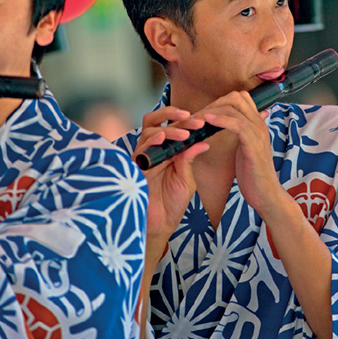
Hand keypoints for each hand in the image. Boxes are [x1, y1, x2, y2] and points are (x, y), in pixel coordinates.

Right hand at [134, 107, 208, 249]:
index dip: (187, 121)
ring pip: (149, 130)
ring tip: (184, 134)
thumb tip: (203, 142)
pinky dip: (151, 140)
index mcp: (168, 150)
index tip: (203, 121)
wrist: (160, 224)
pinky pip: (140, 148)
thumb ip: (190, 159)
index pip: (174, 127)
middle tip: (191, 118)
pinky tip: (162, 137)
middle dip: (173, 115)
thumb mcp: (186, 179)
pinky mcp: (134, 166)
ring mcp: (143, 156)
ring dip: (168, 129)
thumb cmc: (173, 202)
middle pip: (156, 121)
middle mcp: (154, 149)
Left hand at [199, 91, 281, 217]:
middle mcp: (260, 125)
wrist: (266, 195)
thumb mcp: (246, 149)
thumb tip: (231, 125)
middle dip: (214, 104)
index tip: (203, 114)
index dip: (219, 102)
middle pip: (236, 98)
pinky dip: (221, 120)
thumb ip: (241, 134)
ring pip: (235, 108)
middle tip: (197, 116)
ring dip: (212, 111)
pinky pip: (237, 125)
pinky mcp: (254, 146)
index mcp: (257, 125)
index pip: (240, 98)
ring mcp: (259, 134)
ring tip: (196, 119)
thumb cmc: (253, 175)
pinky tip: (208, 122)